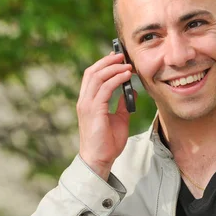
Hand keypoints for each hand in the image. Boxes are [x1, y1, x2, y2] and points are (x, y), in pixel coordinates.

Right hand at [77, 52, 135, 179]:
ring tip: (126, 64)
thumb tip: (131, 91)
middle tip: (122, 55)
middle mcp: (84, 101)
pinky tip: (126, 76)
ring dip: (113, 67)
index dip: (104, 64)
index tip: (118, 58)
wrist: (100, 159)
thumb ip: (122, 104)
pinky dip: (116, 79)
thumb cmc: (108, 143)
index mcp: (88, 102)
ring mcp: (87, 105)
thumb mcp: (119, 119)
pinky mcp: (94, 110)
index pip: (92, 76)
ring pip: (97, 77)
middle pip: (92, 72)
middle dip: (107, 61)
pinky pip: (105, 88)